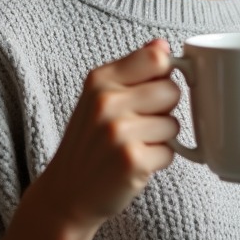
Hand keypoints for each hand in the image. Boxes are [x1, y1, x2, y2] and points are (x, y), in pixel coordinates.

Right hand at [34, 39, 180, 231]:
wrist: (66, 194)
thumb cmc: (90, 142)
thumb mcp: (100, 97)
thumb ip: (133, 69)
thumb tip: (162, 44)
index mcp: (99, 80)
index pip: (157, 58)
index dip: (164, 75)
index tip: (154, 90)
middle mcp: (106, 102)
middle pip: (172, 90)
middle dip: (164, 110)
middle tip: (139, 125)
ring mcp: (119, 132)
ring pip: (174, 123)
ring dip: (162, 138)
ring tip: (135, 145)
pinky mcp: (133, 161)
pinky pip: (171, 152)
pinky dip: (159, 161)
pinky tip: (136, 164)